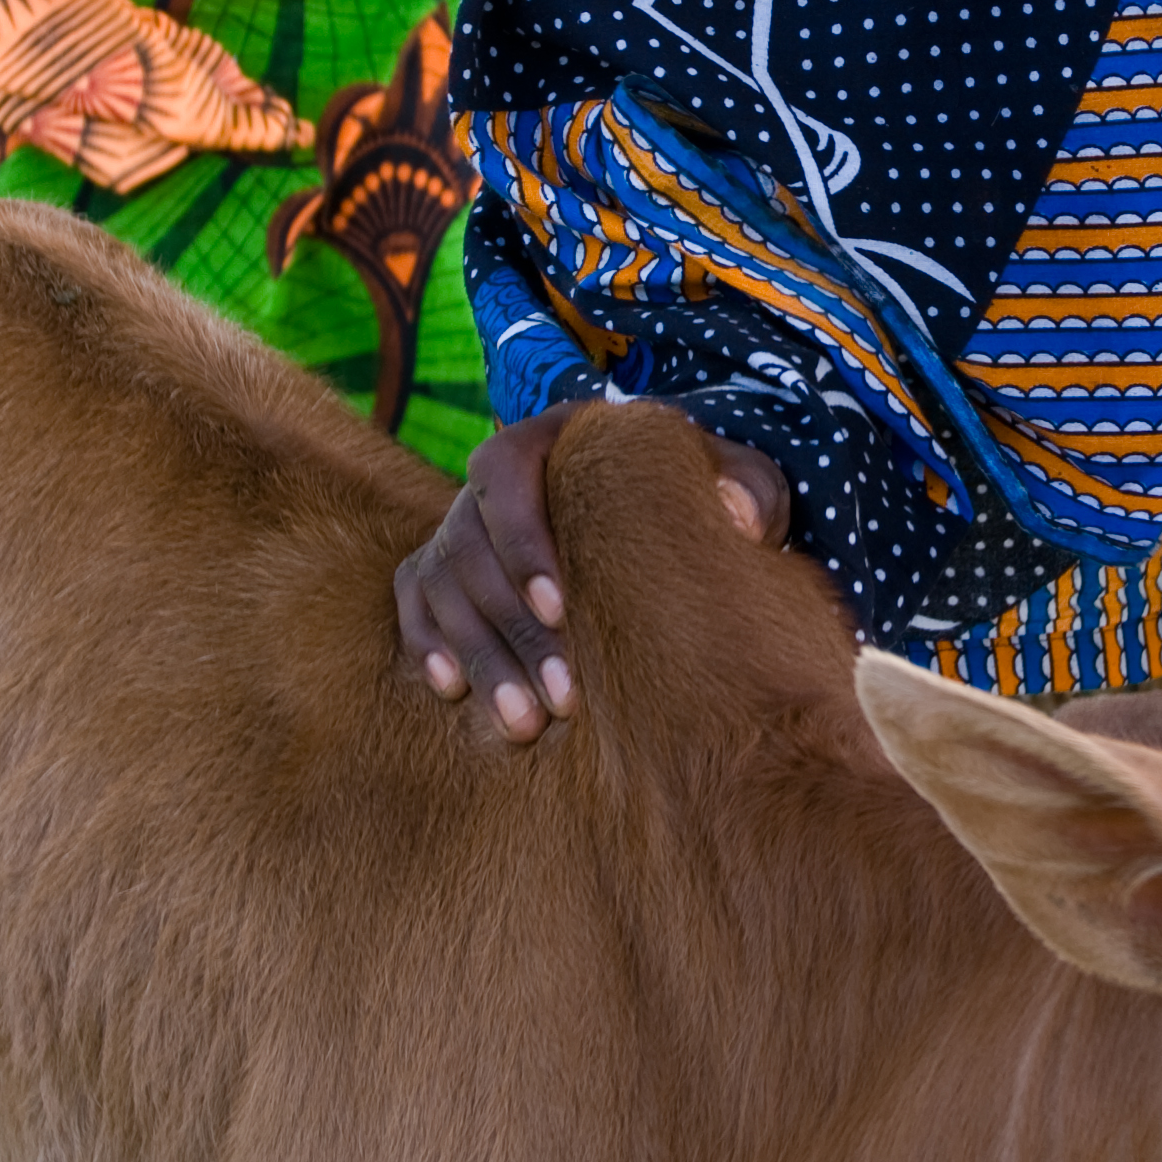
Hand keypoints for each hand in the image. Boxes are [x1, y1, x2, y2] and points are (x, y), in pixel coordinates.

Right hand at [395, 406, 792, 741]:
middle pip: (471, 544)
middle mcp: (494, 476)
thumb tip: (738, 519)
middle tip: (562, 700)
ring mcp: (463, 523)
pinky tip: (452, 692)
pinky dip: (426, 641)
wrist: (665, 516)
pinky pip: (414, 598)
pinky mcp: (444, 567)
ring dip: (480, 655)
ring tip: (525, 725)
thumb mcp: (741, 484)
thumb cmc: (701, 496)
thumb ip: (747, 492)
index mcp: (554, 436)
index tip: (560, 609)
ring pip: (444, 583)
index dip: (522, 541)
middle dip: (512, 629)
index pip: (505, 473)